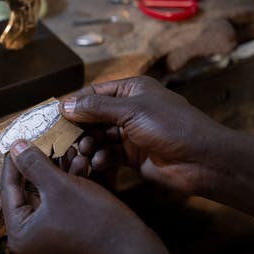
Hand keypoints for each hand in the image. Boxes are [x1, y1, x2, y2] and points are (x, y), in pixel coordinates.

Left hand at [0, 140, 186, 253]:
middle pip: (29, 193)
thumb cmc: (95, 223)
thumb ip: (34, 164)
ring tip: (70, 148)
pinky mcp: (67, 240)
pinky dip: (69, 187)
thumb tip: (15, 146)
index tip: (18, 138)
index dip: (14, 160)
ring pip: (48, 198)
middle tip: (46, 139)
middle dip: (43, 164)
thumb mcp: (60, 186)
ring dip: (59, 172)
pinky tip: (81, 164)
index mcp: (20, 234)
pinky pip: (61, 207)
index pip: (9, 189)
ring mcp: (48, 243)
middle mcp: (30, 243)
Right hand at [60, 76, 229, 194]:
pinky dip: (100, 159)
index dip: (72, 103)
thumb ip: (96, 108)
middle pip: (92, 116)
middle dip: (78, 128)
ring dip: (88, 145)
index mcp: (131, 90)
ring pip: (98, 137)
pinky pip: (108, 155)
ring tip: (82, 153)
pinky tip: (97, 164)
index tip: (51, 115)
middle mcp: (129, 109)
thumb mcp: (131, 111)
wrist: (203, 160)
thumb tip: (64, 104)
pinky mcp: (132, 156)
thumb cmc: (171, 126)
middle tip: (61, 139)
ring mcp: (130, 133)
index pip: (93, 93)